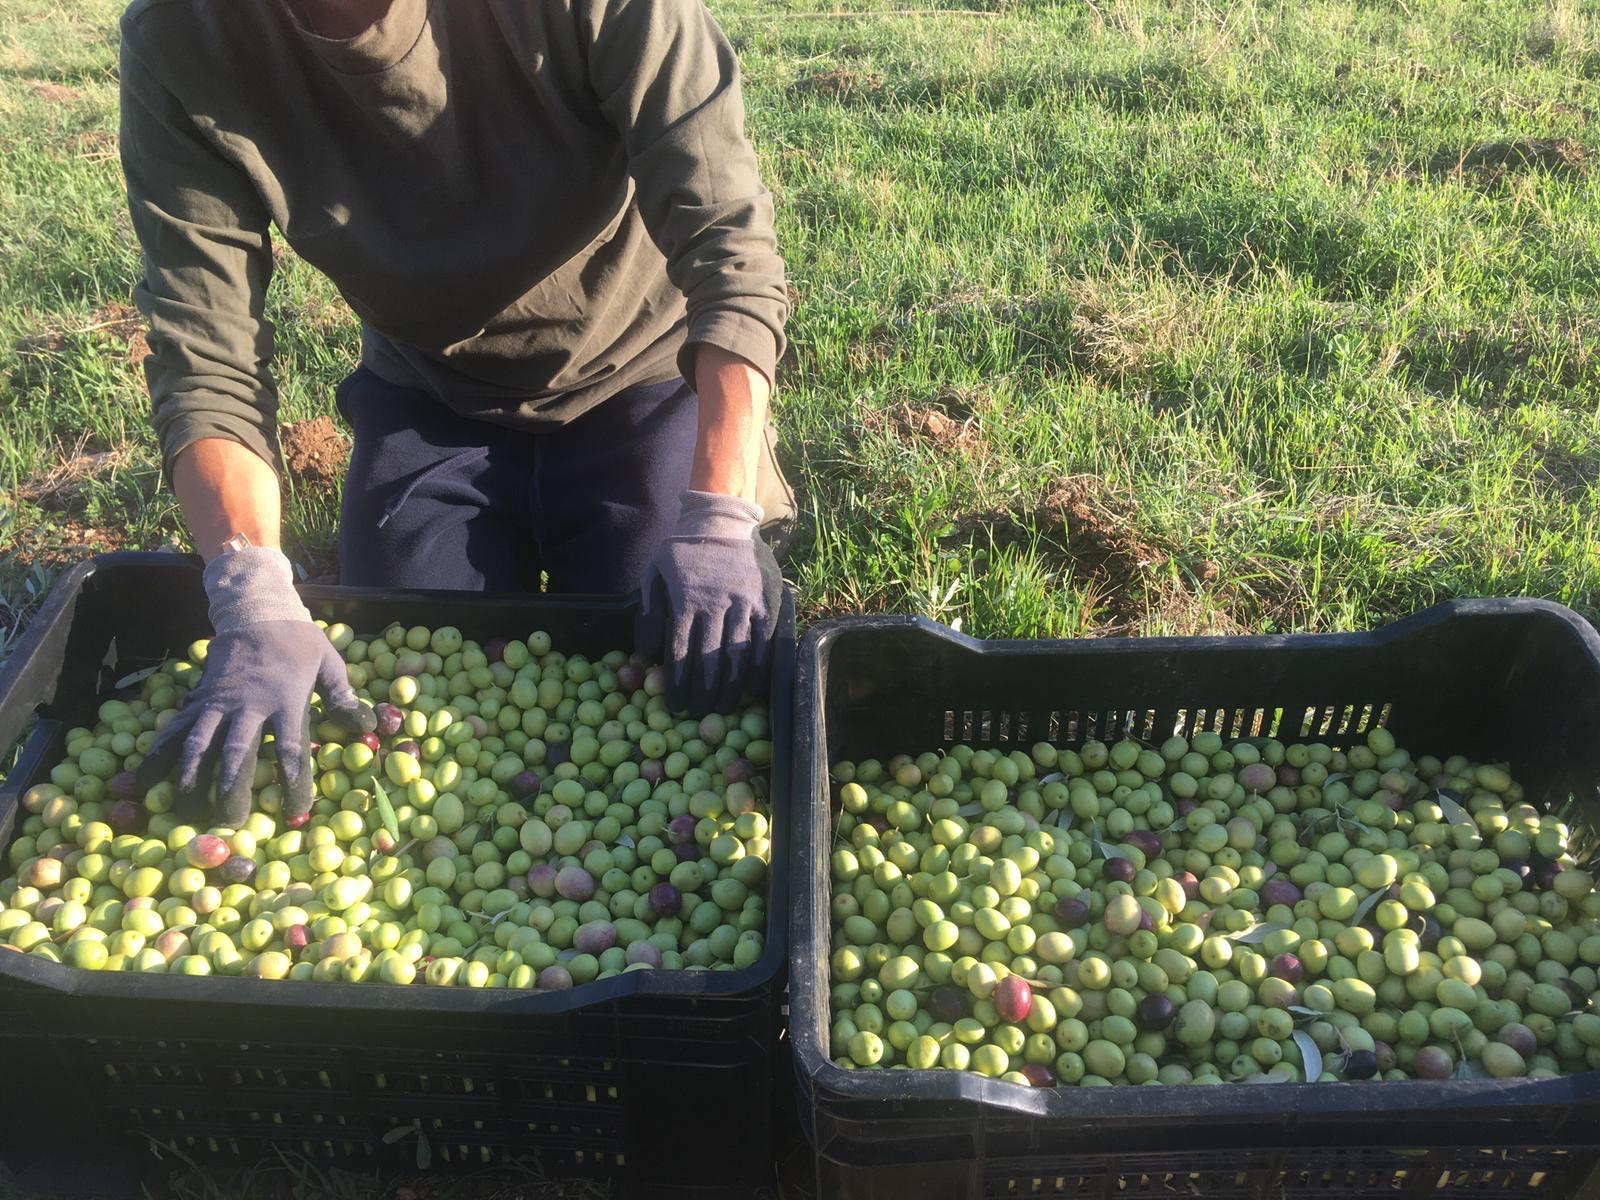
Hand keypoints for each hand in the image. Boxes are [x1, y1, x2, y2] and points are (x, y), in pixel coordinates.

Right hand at [136, 547, 372, 826]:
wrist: (254, 610)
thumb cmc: (298, 641)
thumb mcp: (329, 663)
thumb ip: (343, 698)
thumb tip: (368, 727)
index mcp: (285, 699)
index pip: (290, 749)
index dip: (293, 784)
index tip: (295, 813)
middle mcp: (248, 704)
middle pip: (236, 754)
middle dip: (230, 791)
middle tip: (228, 825)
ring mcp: (218, 702)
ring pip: (198, 744)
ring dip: (190, 780)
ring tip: (184, 812)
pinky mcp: (198, 698)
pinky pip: (175, 728)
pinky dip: (159, 753)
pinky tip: (144, 778)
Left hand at [635, 491, 781, 715]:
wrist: (723, 518)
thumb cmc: (684, 548)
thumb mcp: (654, 571)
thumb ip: (649, 610)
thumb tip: (645, 652)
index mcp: (686, 599)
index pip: (680, 652)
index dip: (678, 684)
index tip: (676, 706)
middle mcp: (716, 605)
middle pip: (709, 660)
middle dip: (703, 693)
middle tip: (699, 715)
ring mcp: (745, 604)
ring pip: (738, 656)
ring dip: (730, 688)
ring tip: (723, 708)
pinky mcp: (766, 603)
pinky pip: (764, 642)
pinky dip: (759, 668)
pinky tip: (752, 687)